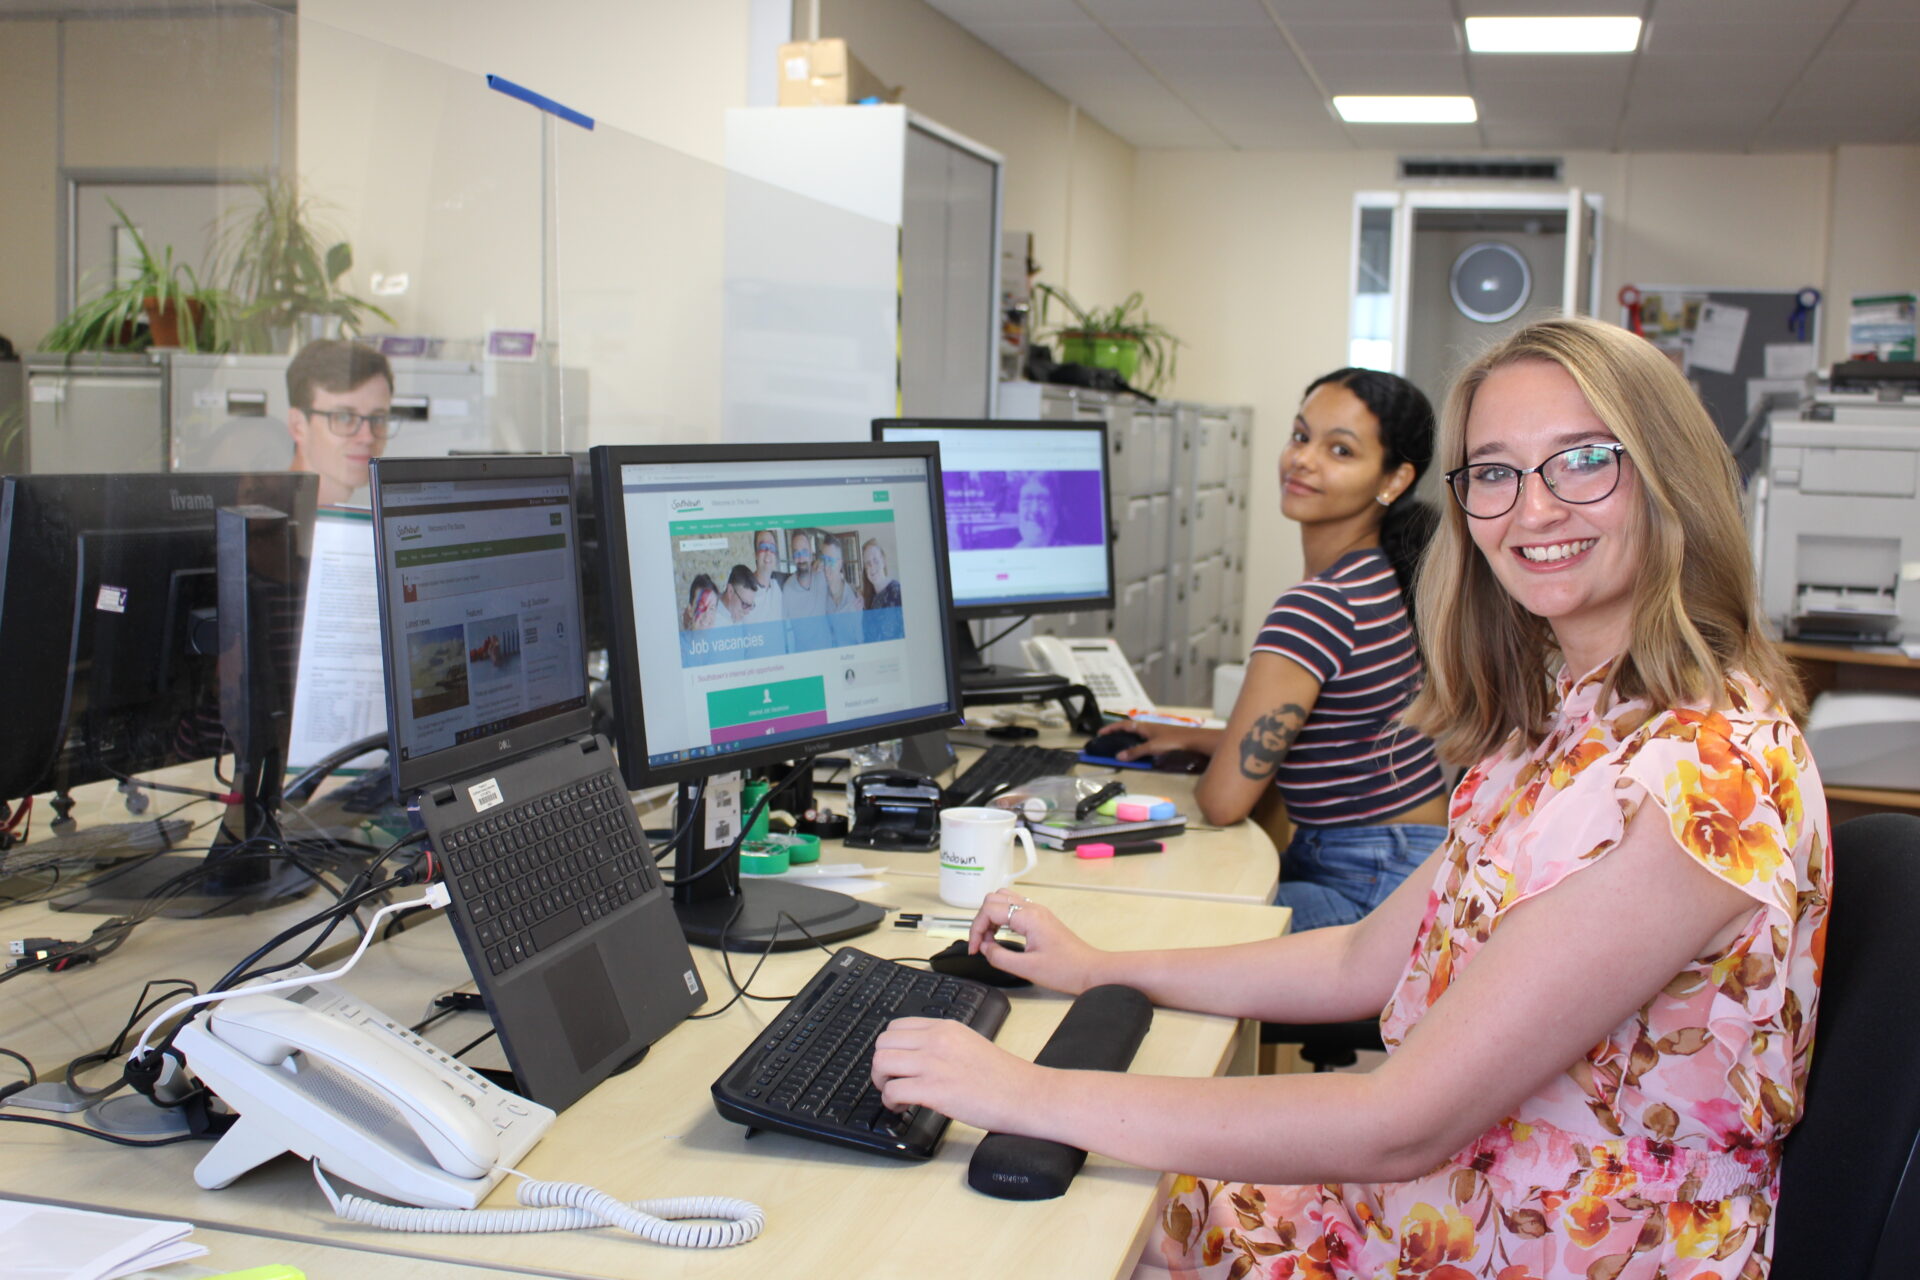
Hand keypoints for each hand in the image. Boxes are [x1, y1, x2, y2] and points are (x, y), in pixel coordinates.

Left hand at [870, 1017, 1039, 1132]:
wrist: (1026, 1095)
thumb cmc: (1004, 1077)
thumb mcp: (970, 1044)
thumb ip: (943, 1044)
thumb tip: (916, 1056)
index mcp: (945, 1028)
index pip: (896, 1027)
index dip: (891, 1048)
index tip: (897, 1064)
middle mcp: (936, 1041)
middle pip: (883, 1043)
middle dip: (881, 1065)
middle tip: (892, 1081)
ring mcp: (934, 1064)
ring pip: (881, 1063)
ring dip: (882, 1083)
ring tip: (897, 1096)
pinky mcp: (934, 1090)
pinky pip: (892, 1091)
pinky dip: (890, 1102)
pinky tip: (904, 1107)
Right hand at [967, 890, 1107, 994]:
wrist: (1091, 970)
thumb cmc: (1066, 970)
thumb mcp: (1027, 968)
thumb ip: (999, 957)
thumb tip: (984, 948)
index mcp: (1028, 917)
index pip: (989, 910)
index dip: (975, 929)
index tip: (974, 948)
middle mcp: (1033, 908)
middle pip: (994, 899)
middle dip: (981, 920)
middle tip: (981, 944)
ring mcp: (1038, 911)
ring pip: (1004, 899)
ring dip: (991, 916)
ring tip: (989, 939)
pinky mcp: (1041, 918)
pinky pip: (1014, 908)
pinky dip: (1002, 918)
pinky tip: (1002, 935)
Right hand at [1113, 718, 1207, 762]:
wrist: (1194, 740)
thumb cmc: (1173, 741)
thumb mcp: (1152, 747)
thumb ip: (1136, 752)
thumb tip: (1118, 756)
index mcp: (1144, 726)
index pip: (1123, 724)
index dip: (1111, 728)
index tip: (1100, 733)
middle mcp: (1149, 727)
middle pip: (1130, 728)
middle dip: (1118, 733)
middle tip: (1109, 740)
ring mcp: (1157, 732)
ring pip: (1138, 734)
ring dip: (1129, 739)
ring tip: (1122, 747)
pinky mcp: (1163, 738)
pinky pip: (1145, 740)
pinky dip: (1138, 744)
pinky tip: (1140, 751)